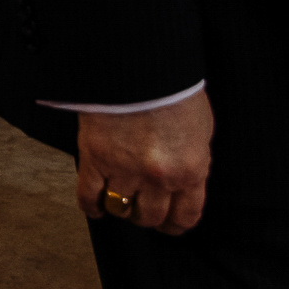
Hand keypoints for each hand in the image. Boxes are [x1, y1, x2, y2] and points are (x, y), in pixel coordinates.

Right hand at [75, 90, 212, 235]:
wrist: (140, 63)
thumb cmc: (173, 88)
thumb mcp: (200, 128)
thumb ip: (192, 159)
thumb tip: (184, 177)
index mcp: (190, 170)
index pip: (184, 217)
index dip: (174, 225)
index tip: (168, 224)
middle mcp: (158, 177)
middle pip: (149, 216)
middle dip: (146, 215)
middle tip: (141, 208)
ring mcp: (124, 170)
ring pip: (121, 208)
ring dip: (120, 207)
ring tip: (118, 200)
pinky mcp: (95, 158)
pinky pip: (88, 195)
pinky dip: (90, 206)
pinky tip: (93, 207)